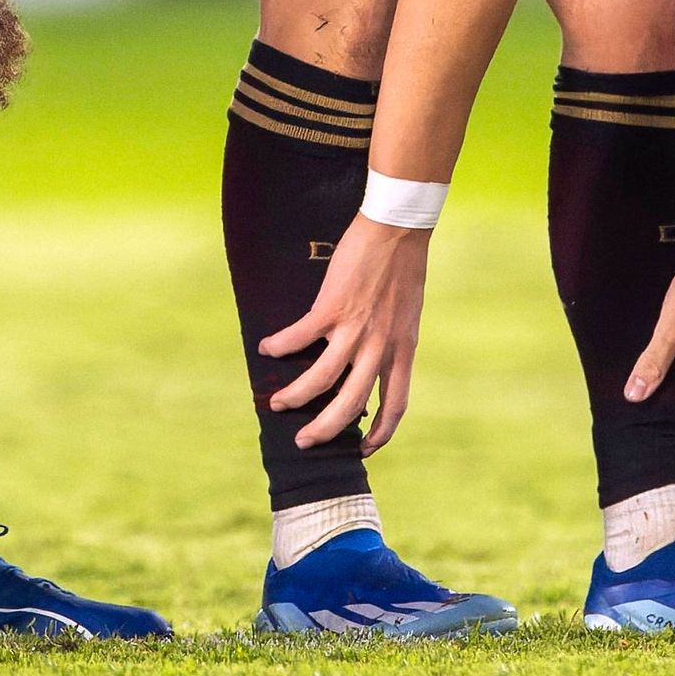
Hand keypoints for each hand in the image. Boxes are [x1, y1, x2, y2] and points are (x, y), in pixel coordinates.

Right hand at [258, 210, 430, 452]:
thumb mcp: (407, 313)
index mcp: (402, 349)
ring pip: (322, 379)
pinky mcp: (333, 307)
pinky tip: (266, 348)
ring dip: (296, 396)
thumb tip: (373, 356)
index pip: (396, 404)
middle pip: (352, 404)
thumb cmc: (404, 265)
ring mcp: (356, 328)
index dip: (382, 432)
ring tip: (277, 403)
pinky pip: (300, 337)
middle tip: (304, 441)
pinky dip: (281, 346)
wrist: (398, 228)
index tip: (365, 448)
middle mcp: (380, 346)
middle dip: (325, 429)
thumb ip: (392, 338)